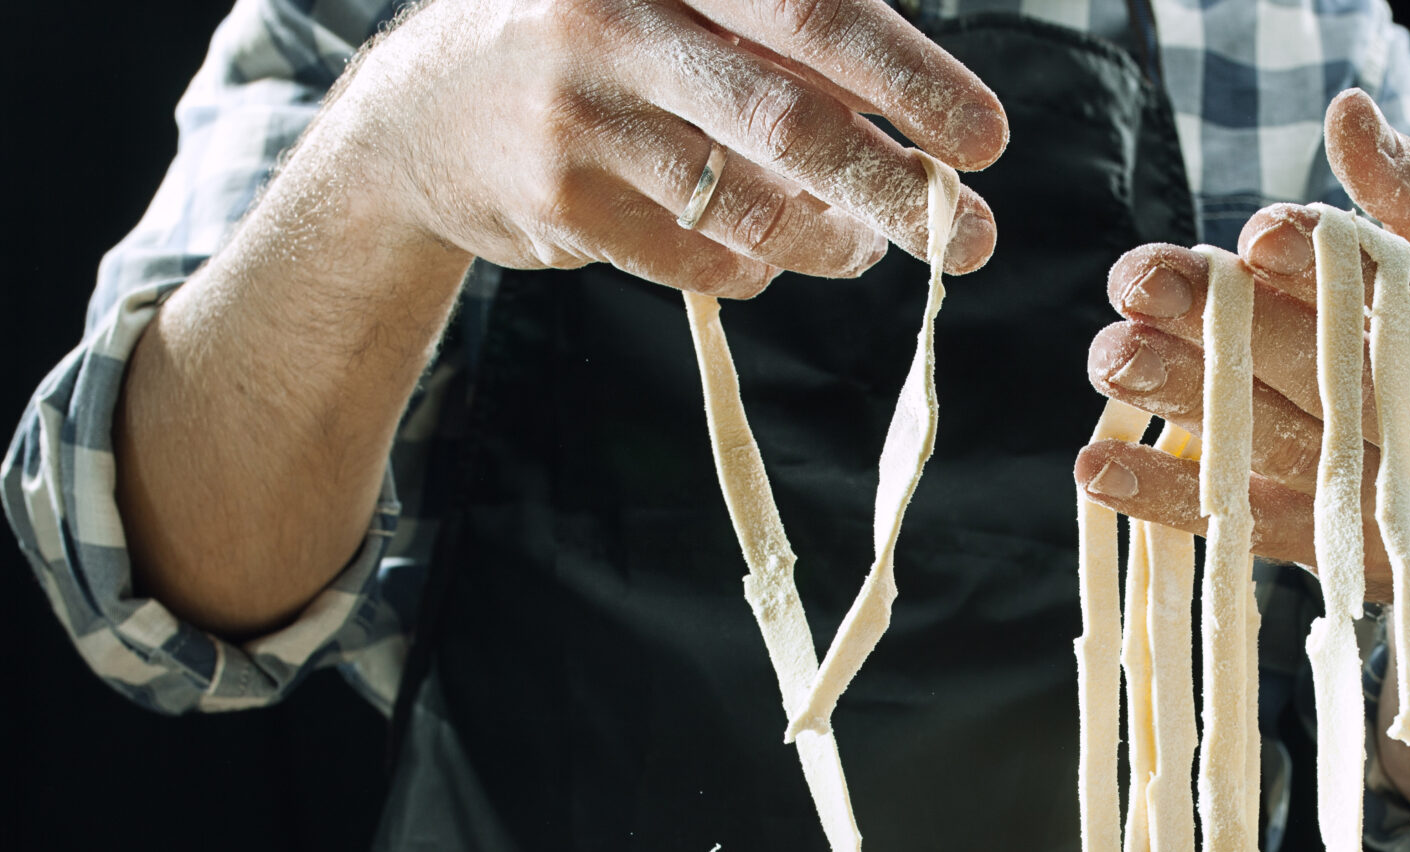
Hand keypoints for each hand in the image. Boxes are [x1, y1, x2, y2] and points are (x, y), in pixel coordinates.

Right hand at [322, 0, 1010, 295]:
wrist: (422, 119)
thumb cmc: (599, 52)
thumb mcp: (677, 9)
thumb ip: (785, 44)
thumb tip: (914, 113)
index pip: (811, 5)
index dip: (907, 73)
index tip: (986, 136)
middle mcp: (613, 15)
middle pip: (788, 117)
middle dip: (896, 186)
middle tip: (973, 237)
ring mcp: (578, 112)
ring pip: (751, 206)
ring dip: (832, 242)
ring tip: (866, 248)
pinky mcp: (560, 201)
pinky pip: (700, 258)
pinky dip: (754, 268)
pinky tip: (764, 254)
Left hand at [1071, 90, 1409, 832]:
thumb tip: (1346, 111)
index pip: (1407, 304)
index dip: (1329, 267)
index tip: (1254, 236)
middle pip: (1327, 374)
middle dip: (1228, 326)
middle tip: (1140, 280)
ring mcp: (1381, 499)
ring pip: (1279, 445)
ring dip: (1185, 400)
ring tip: (1109, 357)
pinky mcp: (1329, 551)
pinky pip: (1244, 525)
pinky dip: (1168, 499)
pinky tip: (1098, 468)